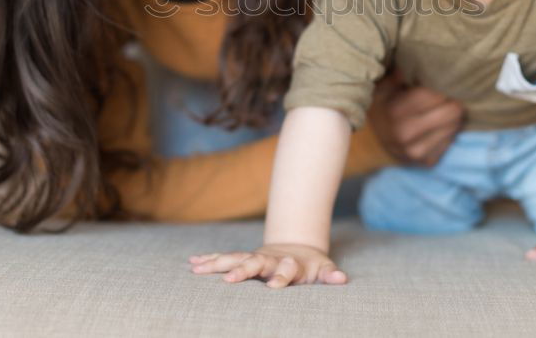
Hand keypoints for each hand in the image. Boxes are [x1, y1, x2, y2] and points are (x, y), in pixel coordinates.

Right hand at [189, 243, 347, 288]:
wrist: (298, 247)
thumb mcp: (323, 270)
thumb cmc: (311, 266)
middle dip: (243, 270)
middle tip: (230, 280)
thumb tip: (342, 279)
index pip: (286, 271)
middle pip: (255, 263)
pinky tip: (192, 263)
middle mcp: (269, 259)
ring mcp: (255, 258)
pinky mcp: (244, 259)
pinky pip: (225, 258)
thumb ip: (330, 275)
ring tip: (197, 269)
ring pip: (235, 259)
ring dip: (217, 264)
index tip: (273, 287)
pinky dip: (209, 260)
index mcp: (290, 265)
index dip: (281, 278)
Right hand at [367, 70, 464, 166]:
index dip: (443, 85)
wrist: (372, 140)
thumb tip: (422, 60)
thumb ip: (401, 72)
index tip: (444, 80)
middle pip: (452, 112)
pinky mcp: (426, 162)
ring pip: (454, 127)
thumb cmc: (383, 105)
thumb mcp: (384, 85)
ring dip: (453, 117)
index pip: (436, 95)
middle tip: (449, 95)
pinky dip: (448, 132)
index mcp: (395, 111)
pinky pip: (450, 142)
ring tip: (443, 110)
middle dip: (452, 101)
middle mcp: (405, 134)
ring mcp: (415, 152)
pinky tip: (439, 126)